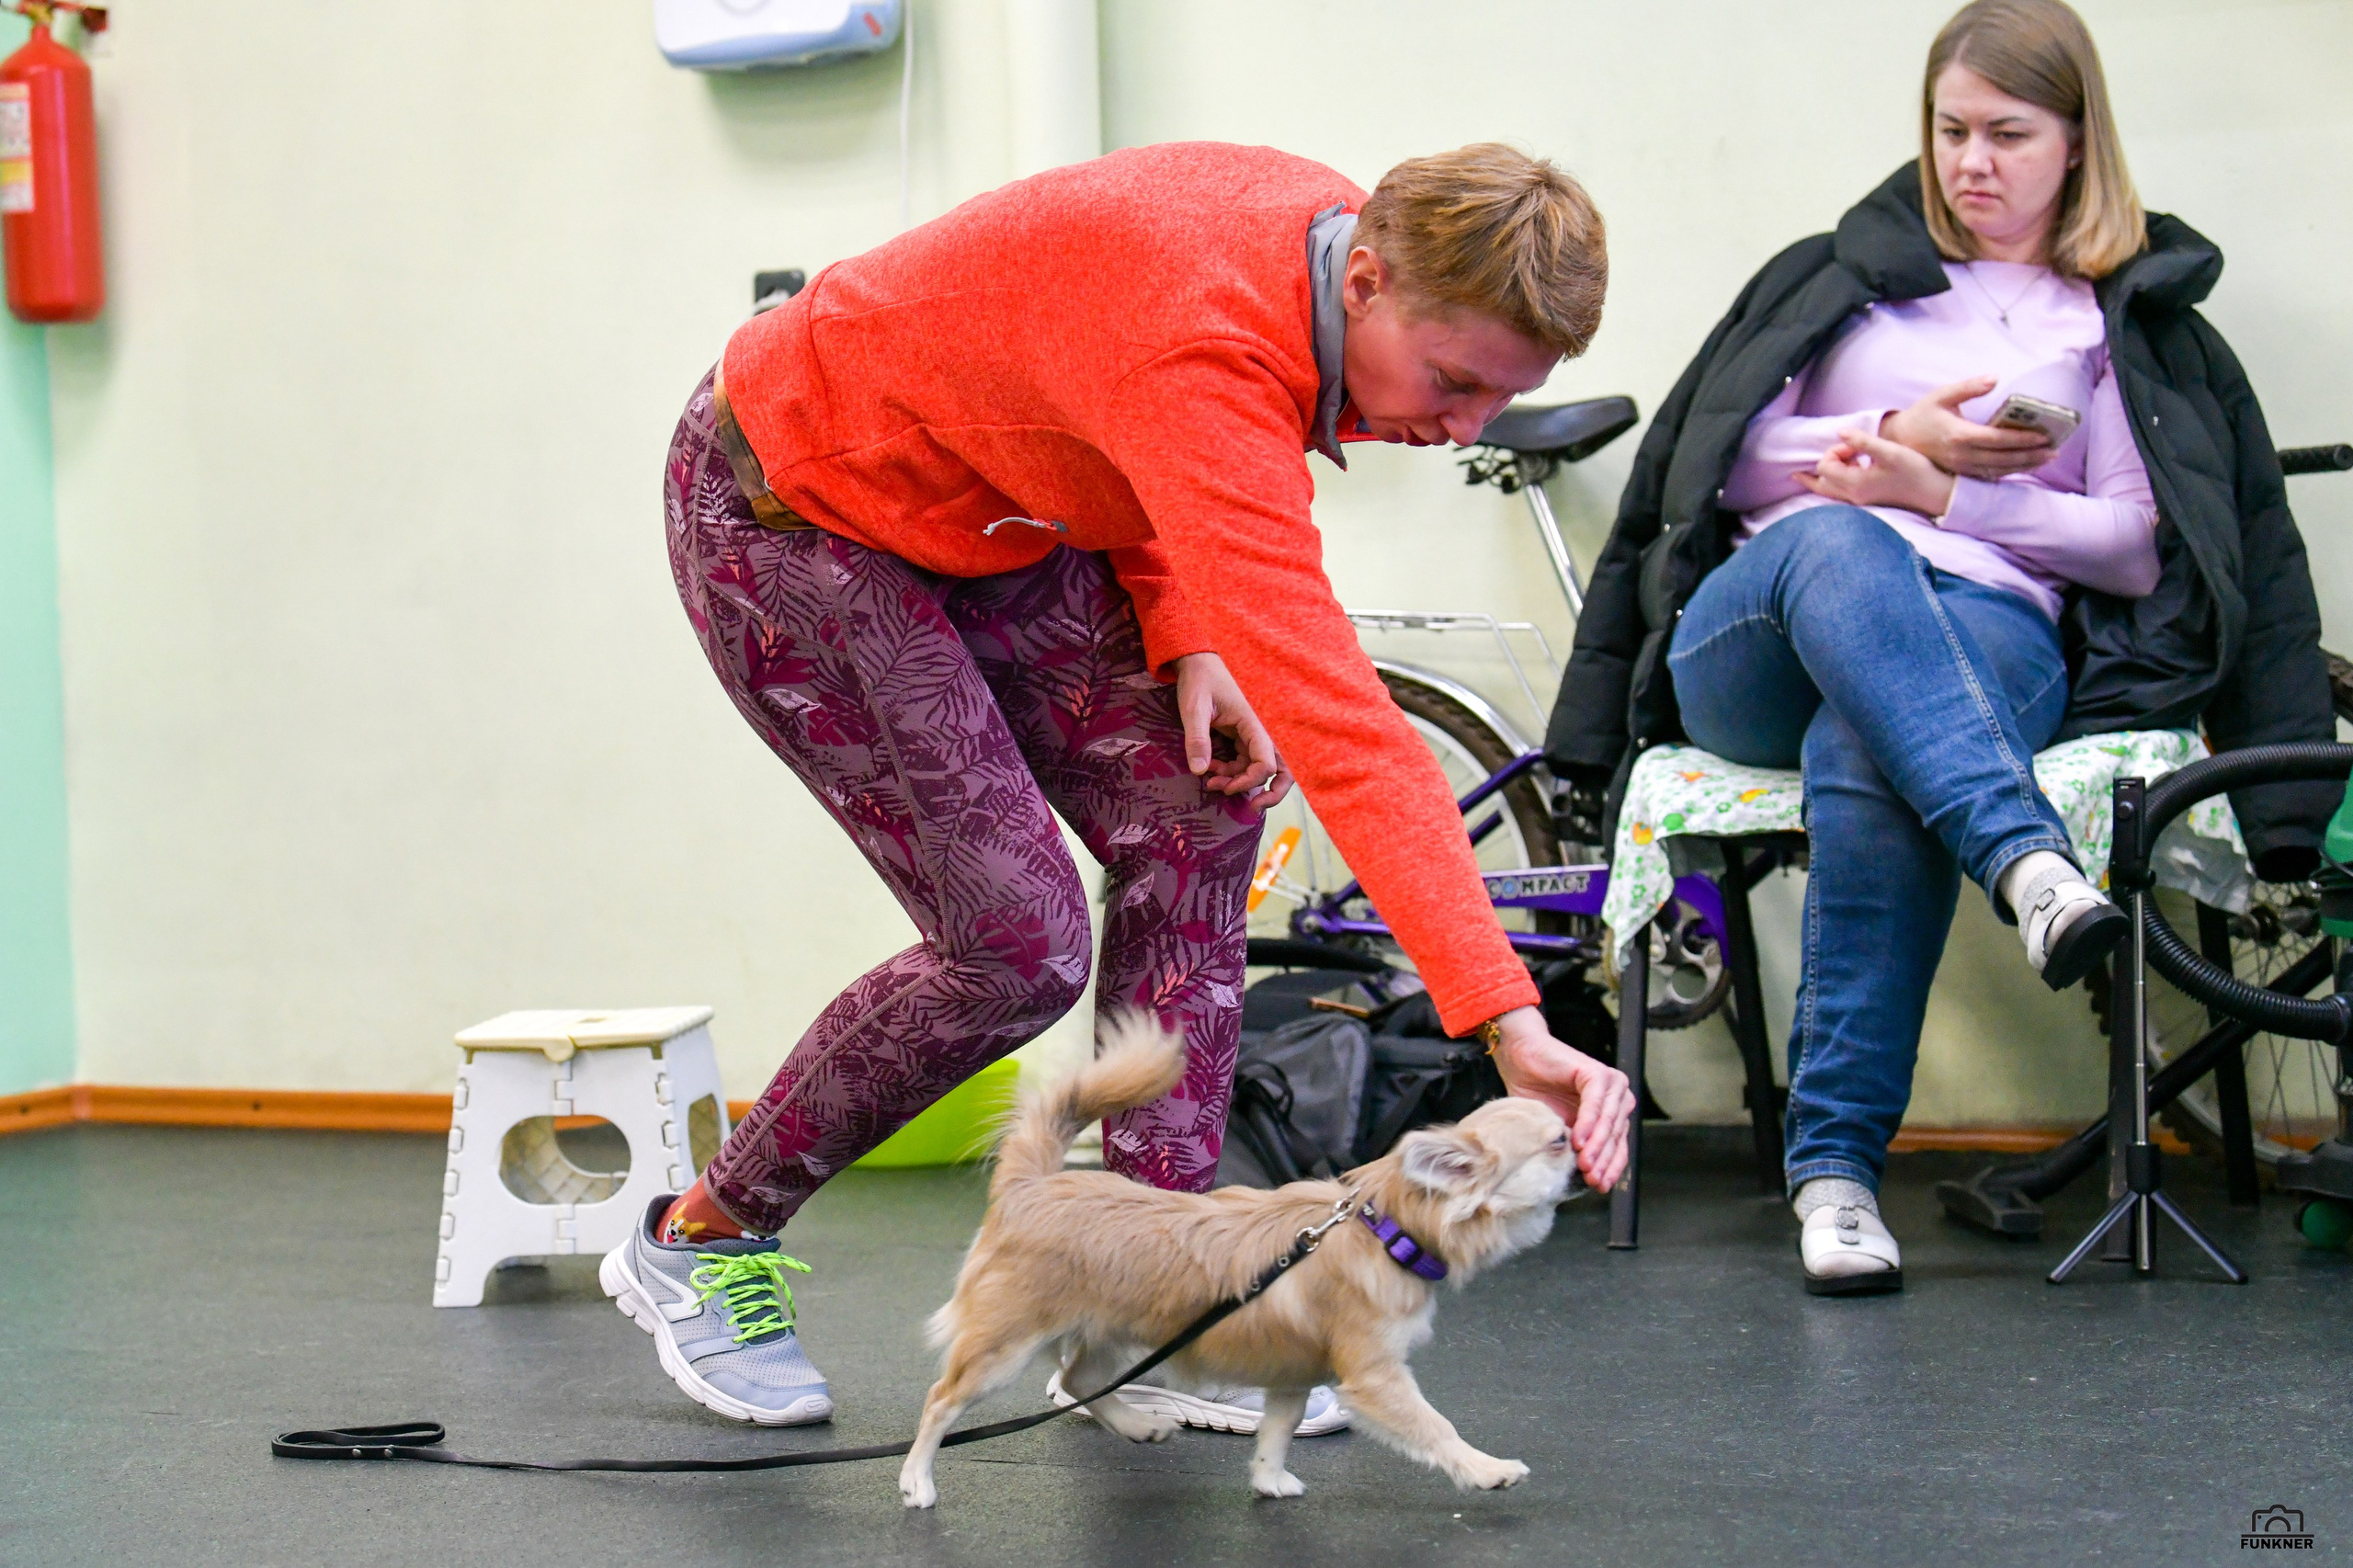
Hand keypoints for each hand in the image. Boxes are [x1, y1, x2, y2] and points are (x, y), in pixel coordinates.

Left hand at [1172, 652, 1293, 810]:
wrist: (1197, 664)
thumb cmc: (1199, 681)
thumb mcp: (1194, 708)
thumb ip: (1197, 738)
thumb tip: (1199, 771)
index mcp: (1254, 723)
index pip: (1267, 762)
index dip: (1251, 781)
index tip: (1228, 788)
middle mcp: (1258, 731)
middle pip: (1281, 769)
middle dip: (1270, 792)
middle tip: (1252, 808)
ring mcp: (1251, 735)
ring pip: (1257, 769)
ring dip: (1238, 782)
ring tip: (1211, 783)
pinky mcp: (1241, 737)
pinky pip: (1243, 762)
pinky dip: (1229, 772)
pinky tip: (1209, 771)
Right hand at [1489, 1006, 1633, 1190]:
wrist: (1519, 1060)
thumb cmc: (1536, 1095)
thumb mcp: (1559, 1130)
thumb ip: (1575, 1148)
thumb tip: (1584, 1178)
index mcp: (1612, 1113)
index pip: (1618, 1146)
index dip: (1610, 1168)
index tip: (1600, 1187)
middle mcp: (1617, 1098)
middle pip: (1616, 1136)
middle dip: (1604, 1161)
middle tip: (1591, 1180)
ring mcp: (1610, 1084)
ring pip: (1608, 1122)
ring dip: (1597, 1146)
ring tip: (1584, 1165)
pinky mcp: (1596, 1073)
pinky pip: (1595, 1103)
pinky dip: (1588, 1123)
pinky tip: (1578, 1140)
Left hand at [1795, 426, 1958, 517]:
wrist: (1935, 493)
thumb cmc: (1915, 471)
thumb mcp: (1889, 451)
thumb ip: (1863, 441)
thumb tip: (1840, 432)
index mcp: (1855, 484)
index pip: (1824, 467)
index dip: (1835, 450)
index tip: (1856, 444)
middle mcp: (1853, 497)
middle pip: (1819, 482)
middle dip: (1826, 462)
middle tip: (1843, 450)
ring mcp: (1859, 501)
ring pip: (1828, 490)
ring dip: (1832, 470)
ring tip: (1849, 456)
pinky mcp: (1867, 500)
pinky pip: (1840, 493)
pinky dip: (1839, 478)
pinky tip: (1855, 466)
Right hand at [1880, 376, 2053, 479]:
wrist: (1899, 440)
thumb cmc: (1922, 415)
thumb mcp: (1942, 395)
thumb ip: (1969, 387)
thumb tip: (1994, 378)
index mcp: (1959, 434)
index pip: (1997, 439)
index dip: (2022, 439)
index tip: (2043, 436)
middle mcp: (1962, 455)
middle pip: (2003, 459)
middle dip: (2031, 455)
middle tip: (2054, 450)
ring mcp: (1961, 467)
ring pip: (1999, 470)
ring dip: (2025, 465)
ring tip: (2047, 458)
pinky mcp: (1961, 472)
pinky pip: (1991, 475)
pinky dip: (2011, 471)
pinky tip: (2027, 465)